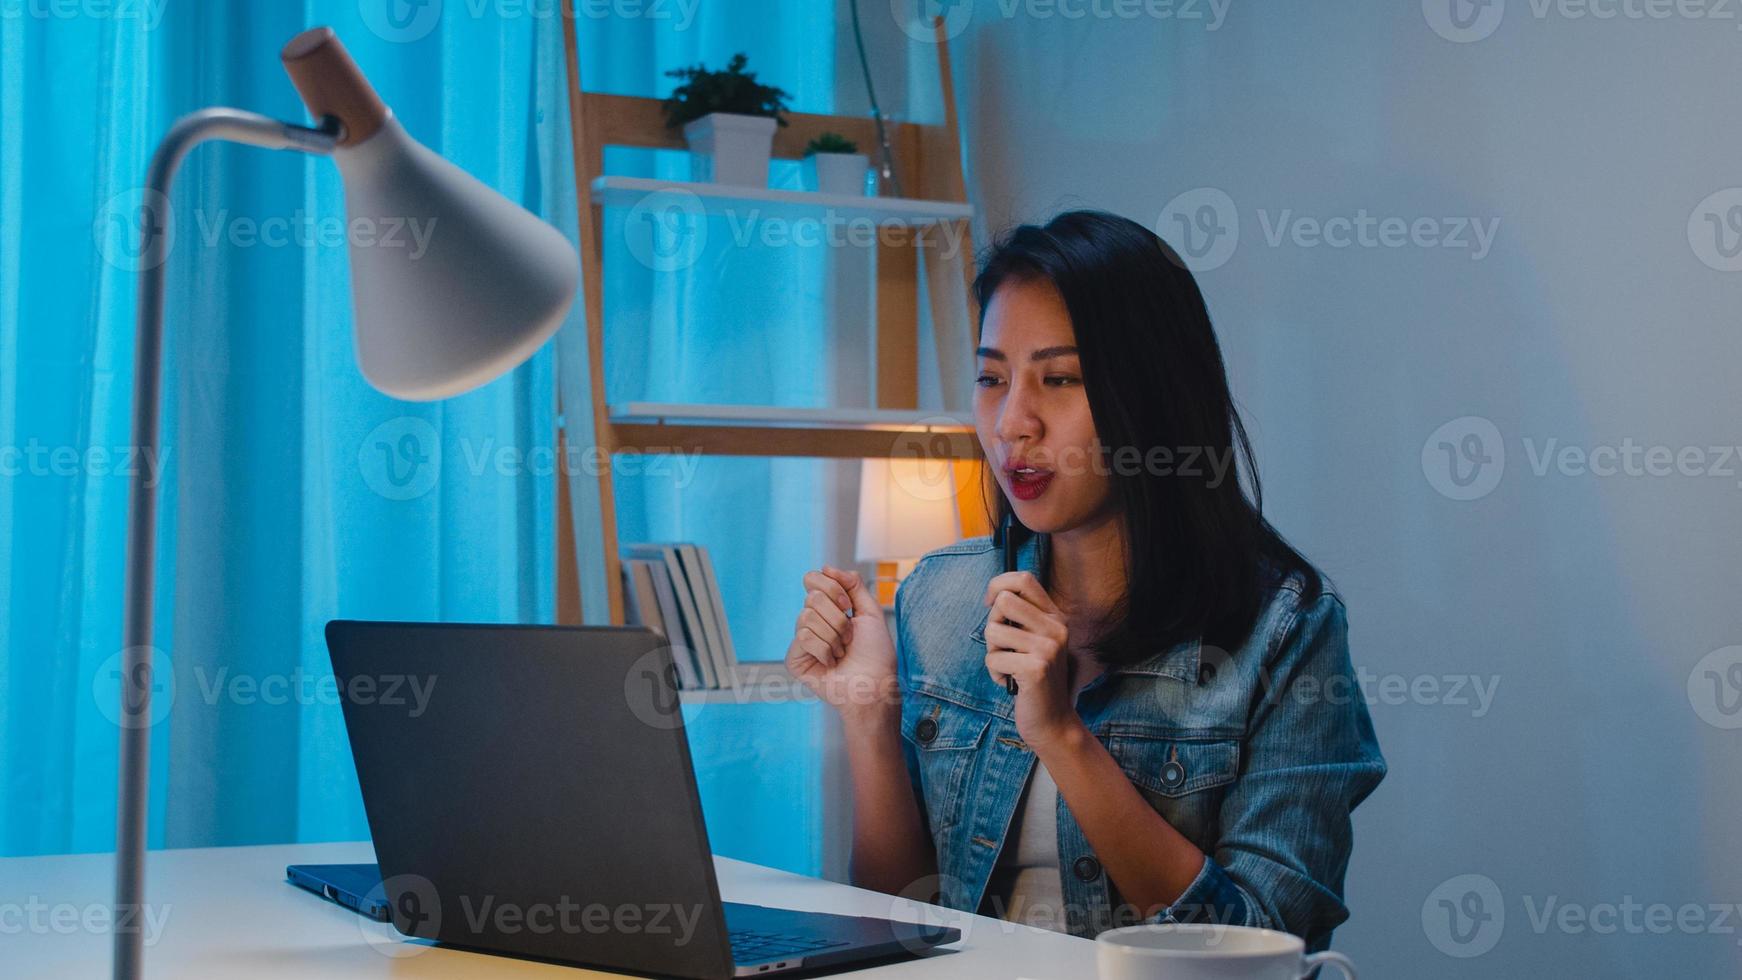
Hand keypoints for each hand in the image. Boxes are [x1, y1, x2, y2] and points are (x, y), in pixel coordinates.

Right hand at [786, 565, 898, 720]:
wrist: (874, 684)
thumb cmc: (876, 653)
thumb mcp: (870, 611)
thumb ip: (853, 584)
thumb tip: (826, 566)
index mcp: (828, 607)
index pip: (813, 578)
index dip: (833, 589)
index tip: (848, 607)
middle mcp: (812, 621)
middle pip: (812, 597)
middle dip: (838, 618)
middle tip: (849, 637)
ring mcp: (802, 640)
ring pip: (807, 617)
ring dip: (834, 636)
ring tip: (841, 652)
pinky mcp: (794, 659)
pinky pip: (803, 637)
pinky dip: (824, 650)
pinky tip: (831, 663)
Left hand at [982, 571, 1084, 747]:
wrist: (1053, 722)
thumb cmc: (1035, 681)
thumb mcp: (1035, 642)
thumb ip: (1022, 618)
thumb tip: (995, 595)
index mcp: (1055, 617)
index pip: (1023, 579)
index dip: (998, 585)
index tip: (990, 604)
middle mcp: (1056, 628)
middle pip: (1003, 601)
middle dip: (992, 624)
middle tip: (1003, 647)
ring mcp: (1048, 647)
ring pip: (993, 631)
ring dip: (992, 652)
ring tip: (1009, 667)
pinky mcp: (1035, 668)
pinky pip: (993, 658)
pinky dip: (994, 673)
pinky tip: (1011, 683)